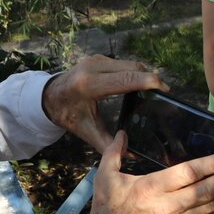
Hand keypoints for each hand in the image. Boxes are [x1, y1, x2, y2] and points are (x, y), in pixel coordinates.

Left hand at [42, 54, 168, 151]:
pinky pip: (124, 64)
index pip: (127, 79)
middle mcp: (94, 67)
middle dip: (151, 79)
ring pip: (131, 64)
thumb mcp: (86, 131)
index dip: (149, 82)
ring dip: (144, 75)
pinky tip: (140, 86)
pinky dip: (135, 73)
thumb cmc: (67, 114)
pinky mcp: (100, 58)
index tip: (165, 90)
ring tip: (153, 91)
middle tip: (164, 94)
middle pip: (134, 68)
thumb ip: (108, 143)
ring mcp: (97, 60)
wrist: (48, 96)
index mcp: (90, 85)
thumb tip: (130, 154)